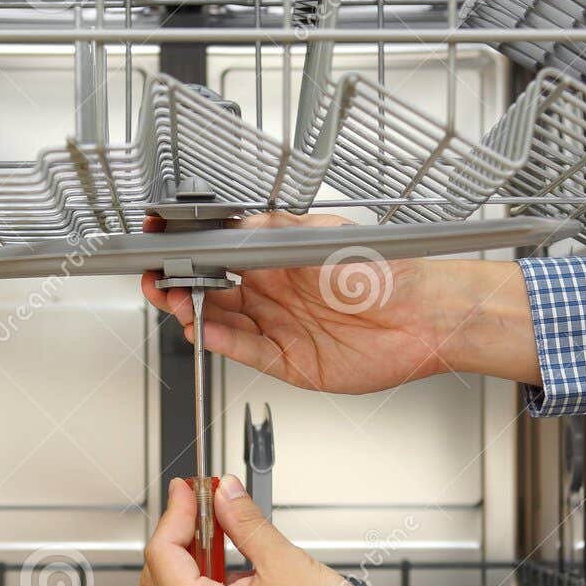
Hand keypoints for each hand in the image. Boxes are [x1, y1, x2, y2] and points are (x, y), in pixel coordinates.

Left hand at [139, 474, 447, 585]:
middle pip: (157, 578)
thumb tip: (226, 496)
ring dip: (185, 566)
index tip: (188, 491)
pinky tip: (227, 574)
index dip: (175, 513)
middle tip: (201, 506)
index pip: (162, 554)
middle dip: (178, 536)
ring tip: (215, 538)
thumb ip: (245, 523)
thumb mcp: (284, 562)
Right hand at [140, 211, 539, 393]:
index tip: (161, 243)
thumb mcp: (324, 236)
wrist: (425, 315)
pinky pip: (246, 350)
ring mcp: (278, 326)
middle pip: (209, 291)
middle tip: (160, 280)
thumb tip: (234, 225)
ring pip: (220, 322)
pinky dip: (222, 341)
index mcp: (277, 258)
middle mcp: (274, 292)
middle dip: (178, 285)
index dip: (188, 252)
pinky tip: (205, 329)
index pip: (219, 254)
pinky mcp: (289, 360)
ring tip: (177, 302)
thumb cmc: (388, 269)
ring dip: (193, 313)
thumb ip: (275, 232)